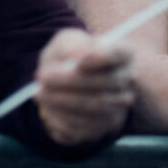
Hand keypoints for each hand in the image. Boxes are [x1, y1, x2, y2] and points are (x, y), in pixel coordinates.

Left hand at [33, 28, 133, 145]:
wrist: (67, 80)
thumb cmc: (69, 55)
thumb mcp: (66, 41)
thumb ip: (71, 45)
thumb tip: (77, 56)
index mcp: (123, 53)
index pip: (118, 54)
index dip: (101, 58)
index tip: (79, 61)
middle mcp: (128, 80)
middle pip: (103, 83)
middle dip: (68, 81)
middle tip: (42, 77)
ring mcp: (120, 106)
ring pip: (93, 107)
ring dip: (62, 101)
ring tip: (39, 93)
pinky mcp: (106, 126)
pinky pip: (86, 125)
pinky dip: (62, 117)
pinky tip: (47, 107)